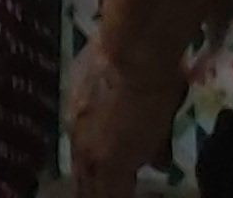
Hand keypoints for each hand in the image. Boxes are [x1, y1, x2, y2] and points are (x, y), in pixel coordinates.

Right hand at [65, 40, 185, 195]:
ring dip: (85, 167)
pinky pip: (75, 124)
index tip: (122, 194)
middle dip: (93, 191)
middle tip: (101, 192)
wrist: (134, 49)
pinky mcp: (70, 94)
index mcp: (109, 163)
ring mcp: (73, 120)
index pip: (109, 195)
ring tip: (92, 169)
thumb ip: (156, 152)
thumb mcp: (162, 130)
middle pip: (85, 182)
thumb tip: (158, 163)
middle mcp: (84, 148)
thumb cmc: (156, 96)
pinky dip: (83, 135)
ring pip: (75, 155)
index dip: (116, 197)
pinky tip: (88, 131)